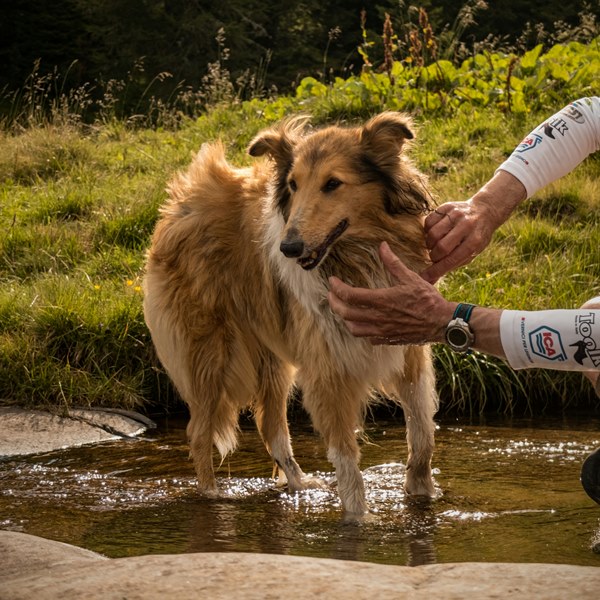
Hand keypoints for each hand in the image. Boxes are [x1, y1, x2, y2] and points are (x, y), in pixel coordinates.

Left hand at [327, 242, 453, 344]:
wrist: (442, 323)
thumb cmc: (428, 300)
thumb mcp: (411, 277)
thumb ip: (393, 263)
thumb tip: (382, 246)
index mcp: (382, 300)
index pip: (349, 295)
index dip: (336, 288)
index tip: (332, 281)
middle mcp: (378, 317)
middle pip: (345, 313)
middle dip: (334, 303)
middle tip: (331, 295)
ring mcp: (382, 331)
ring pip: (353, 328)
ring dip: (344, 318)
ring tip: (344, 309)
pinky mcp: (388, 339)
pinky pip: (367, 338)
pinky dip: (360, 330)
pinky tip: (362, 323)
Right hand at [421, 170, 525, 282]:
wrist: (484, 211)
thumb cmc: (475, 238)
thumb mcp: (471, 253)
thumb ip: (452, 266)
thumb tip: (430, 281)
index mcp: (475, 241)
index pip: (452, 259)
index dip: (437, 270)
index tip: (425, 277)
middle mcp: (466, 226)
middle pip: (441, 246)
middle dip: (433, 256)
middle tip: (435, 256)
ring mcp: (456, 214)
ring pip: (432, 233)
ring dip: (429, 244)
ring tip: (434, 245)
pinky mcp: (447, 206)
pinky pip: (428, 221)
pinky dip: (427, 231)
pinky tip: (434, 233)